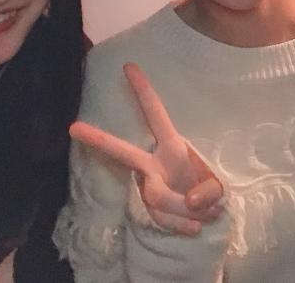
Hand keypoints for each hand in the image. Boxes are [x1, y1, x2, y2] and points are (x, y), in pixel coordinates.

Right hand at [70, 63, 223, 235]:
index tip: (129, 66)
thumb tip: (190, 200)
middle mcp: (154, 163)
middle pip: (124, 153)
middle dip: (98, 140)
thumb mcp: (221, 184)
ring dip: (184, 211)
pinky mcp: (150, 208)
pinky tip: (194, 228)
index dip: (144, 91)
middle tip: (73, 127)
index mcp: (172, 145)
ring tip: (204, 216)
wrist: (208, 216)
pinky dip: (181, 225)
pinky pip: (161, 218)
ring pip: (157, 198)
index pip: (156, 115)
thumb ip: (212, 190)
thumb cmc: (210, 188)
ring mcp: (149, 185)